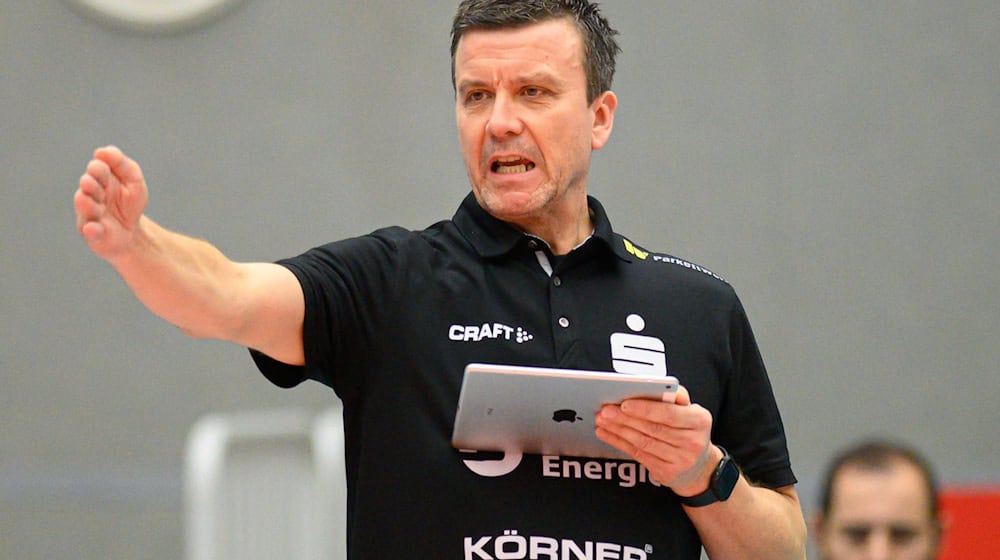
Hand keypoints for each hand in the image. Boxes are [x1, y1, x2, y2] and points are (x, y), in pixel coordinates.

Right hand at [74, 146, 148, 259]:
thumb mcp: (134, 181)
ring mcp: (90, 215)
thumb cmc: (130, 203)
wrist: (132, 232)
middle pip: (88, 187)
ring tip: (89, 200)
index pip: (97, 169)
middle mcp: (90, 196)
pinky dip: (92, 229)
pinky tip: (93, 227)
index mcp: (100, 180)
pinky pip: (90, 231)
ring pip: (86, 208)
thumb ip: (123, 164)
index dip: (100, 167)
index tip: (103, 165)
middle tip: (91, 182)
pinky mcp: (94, 234)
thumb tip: (103, 151)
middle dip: (91, 184)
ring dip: (88, 204)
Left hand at [595, 385, 718, 495]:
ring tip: (602, 419)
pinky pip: (638, 455)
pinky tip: (607, 434)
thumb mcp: (690, 411)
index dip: (646, 409)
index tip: (625, 403)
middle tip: (606, 410)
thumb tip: (657, 385)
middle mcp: (693, 442)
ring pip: (643, 442)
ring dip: (619, 430)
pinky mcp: (667, 473)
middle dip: (625, 418)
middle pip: (653, 429)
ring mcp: (681, 460)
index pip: (669, 414)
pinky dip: (619, 443)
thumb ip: (675, 397)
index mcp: (699, 421)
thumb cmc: (688, 430)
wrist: (698, 466)